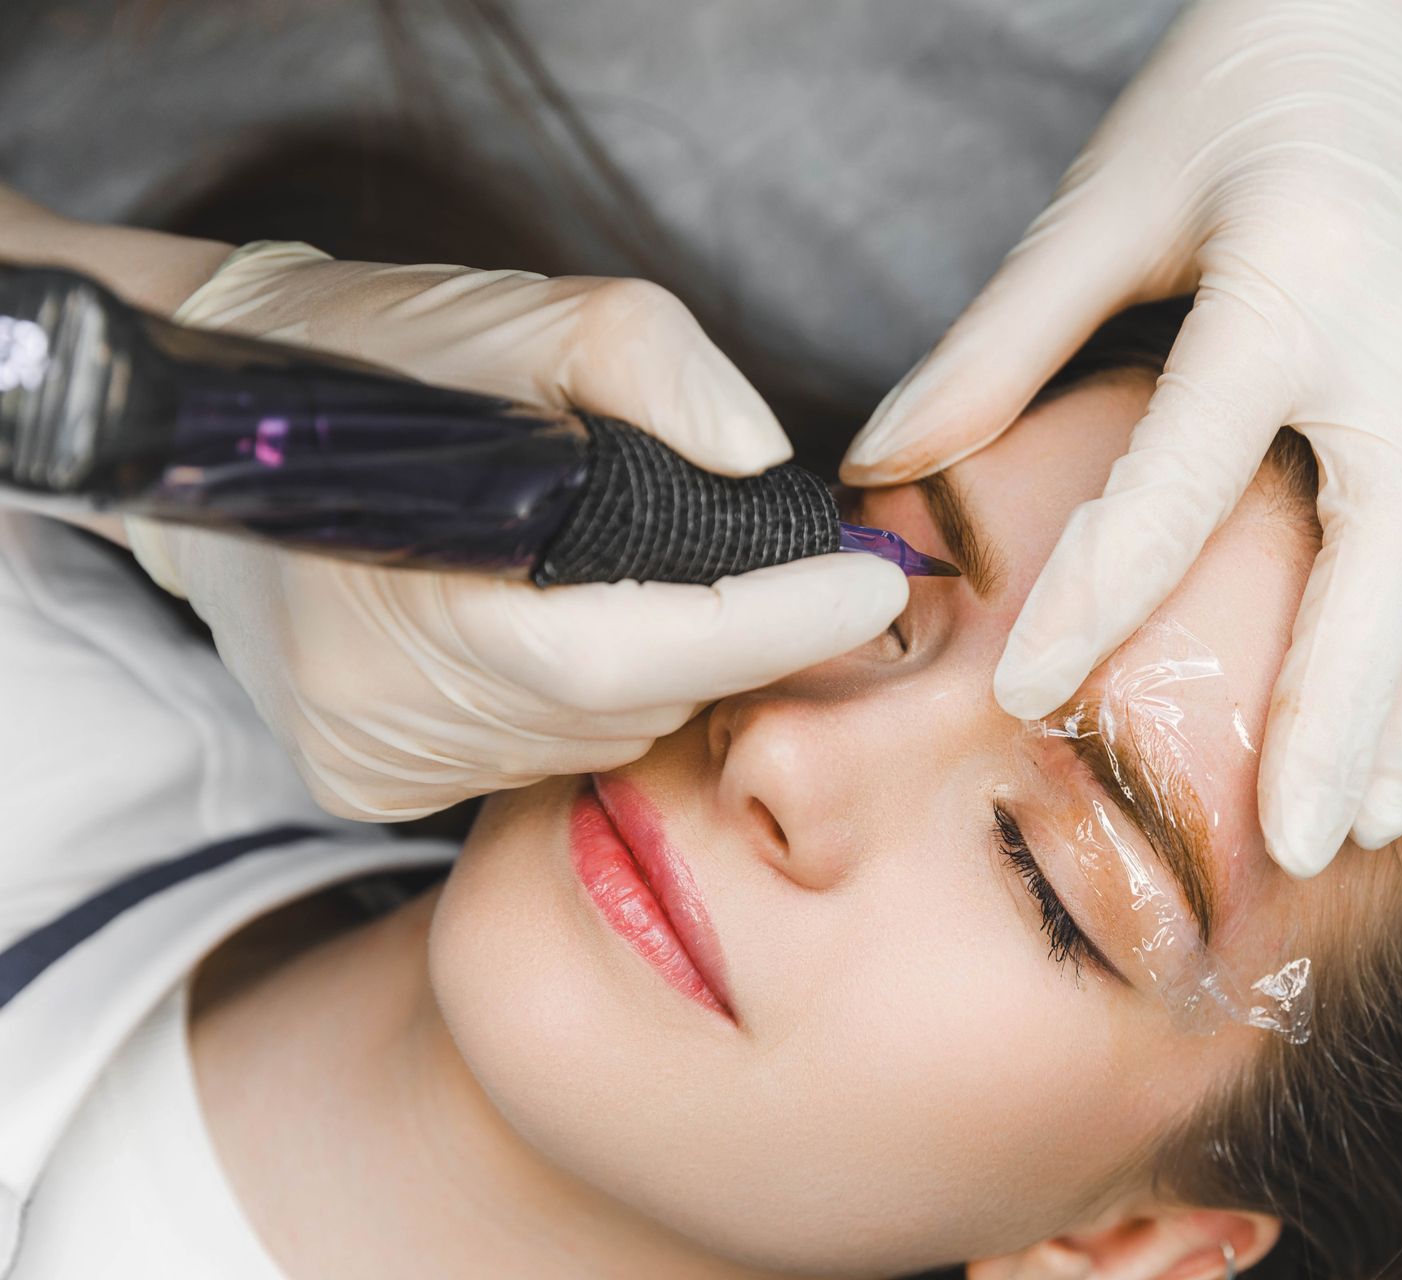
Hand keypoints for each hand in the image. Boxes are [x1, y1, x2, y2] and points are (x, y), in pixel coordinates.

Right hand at [130, 243, 906, 819]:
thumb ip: (653, 367)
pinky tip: (564, 631)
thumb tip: (764, 462)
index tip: (873, 584)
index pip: (637, 647)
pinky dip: (585, 703)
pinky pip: (532, 758)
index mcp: (417, 589)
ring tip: (645, 583)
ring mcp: (373, 759)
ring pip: (593, 740)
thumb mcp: (523, 312)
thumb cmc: (384, 359)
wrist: (220, 426)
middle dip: (726, 639)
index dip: (768, 624)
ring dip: (655, 672)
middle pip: (631, 703)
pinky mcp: (362, 783)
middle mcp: (388, 706)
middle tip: (778, 569)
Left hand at [842, 0, 1401, 875]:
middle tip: (1285, 846)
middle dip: (1334, 710)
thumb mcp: (1102, 204)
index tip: (1024, 698)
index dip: (1101, 593)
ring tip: (1370, 822)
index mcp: (1291, 283)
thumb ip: (1001, 342)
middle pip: (1384, 551)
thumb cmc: (1226, 108)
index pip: (1188, 473)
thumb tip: (882, 464)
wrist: (1385, 31)